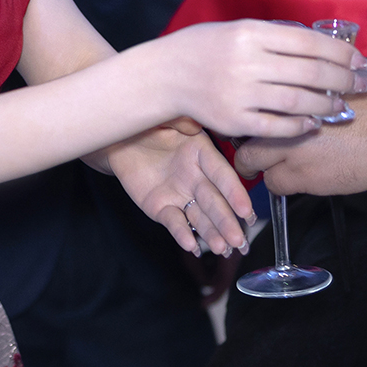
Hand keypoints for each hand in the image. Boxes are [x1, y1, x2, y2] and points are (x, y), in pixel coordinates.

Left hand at [105, 117, 253, 255]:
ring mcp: (180, 195)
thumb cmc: (146, 125)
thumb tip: (193, 127)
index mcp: (202, 153)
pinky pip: (174, 222)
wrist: (120, 141)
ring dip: (212, 233)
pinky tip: (191, 245)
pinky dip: (182, 234)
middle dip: (228, 221)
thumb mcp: (165, 117)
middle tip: (239, 240)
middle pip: (215, 201)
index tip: (245, 210)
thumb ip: (181, 122)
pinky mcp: (162, 208)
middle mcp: (196, 177)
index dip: (235, 192)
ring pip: (199, 216)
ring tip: (222, 248)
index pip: (222, 174)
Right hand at [152, 19, 365, 137]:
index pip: (309, 42)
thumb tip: (320, 46)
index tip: (359, 60)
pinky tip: (312, 124)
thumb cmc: (204, 48)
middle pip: (311, 73)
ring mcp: (239, 92)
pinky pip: (277, 127)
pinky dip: (300, 127)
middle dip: (344, 80)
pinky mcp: (233, 120)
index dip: (340, 52)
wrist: (164, 74)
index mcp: (250, 33)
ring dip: (327, 105)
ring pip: (298, 102)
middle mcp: (246, 61)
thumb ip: (273, 37)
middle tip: (361, 85)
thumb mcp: (236, 29)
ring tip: (341, 106)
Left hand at [235, 65, 366, 193]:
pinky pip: (280, 187)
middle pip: (244, 135)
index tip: (256, 119)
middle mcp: (287, 121)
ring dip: (264, 166)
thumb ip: (324, 75)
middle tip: (256, 147)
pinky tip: (301, 176)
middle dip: (247, 144)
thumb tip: (317, 67)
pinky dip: (284, 183)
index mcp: (295, 92)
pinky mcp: (308, 179)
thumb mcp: (350, 75)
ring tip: (277, 164)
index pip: (254, 102)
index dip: (252, 113)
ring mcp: (294, 152)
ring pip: (255, 166)